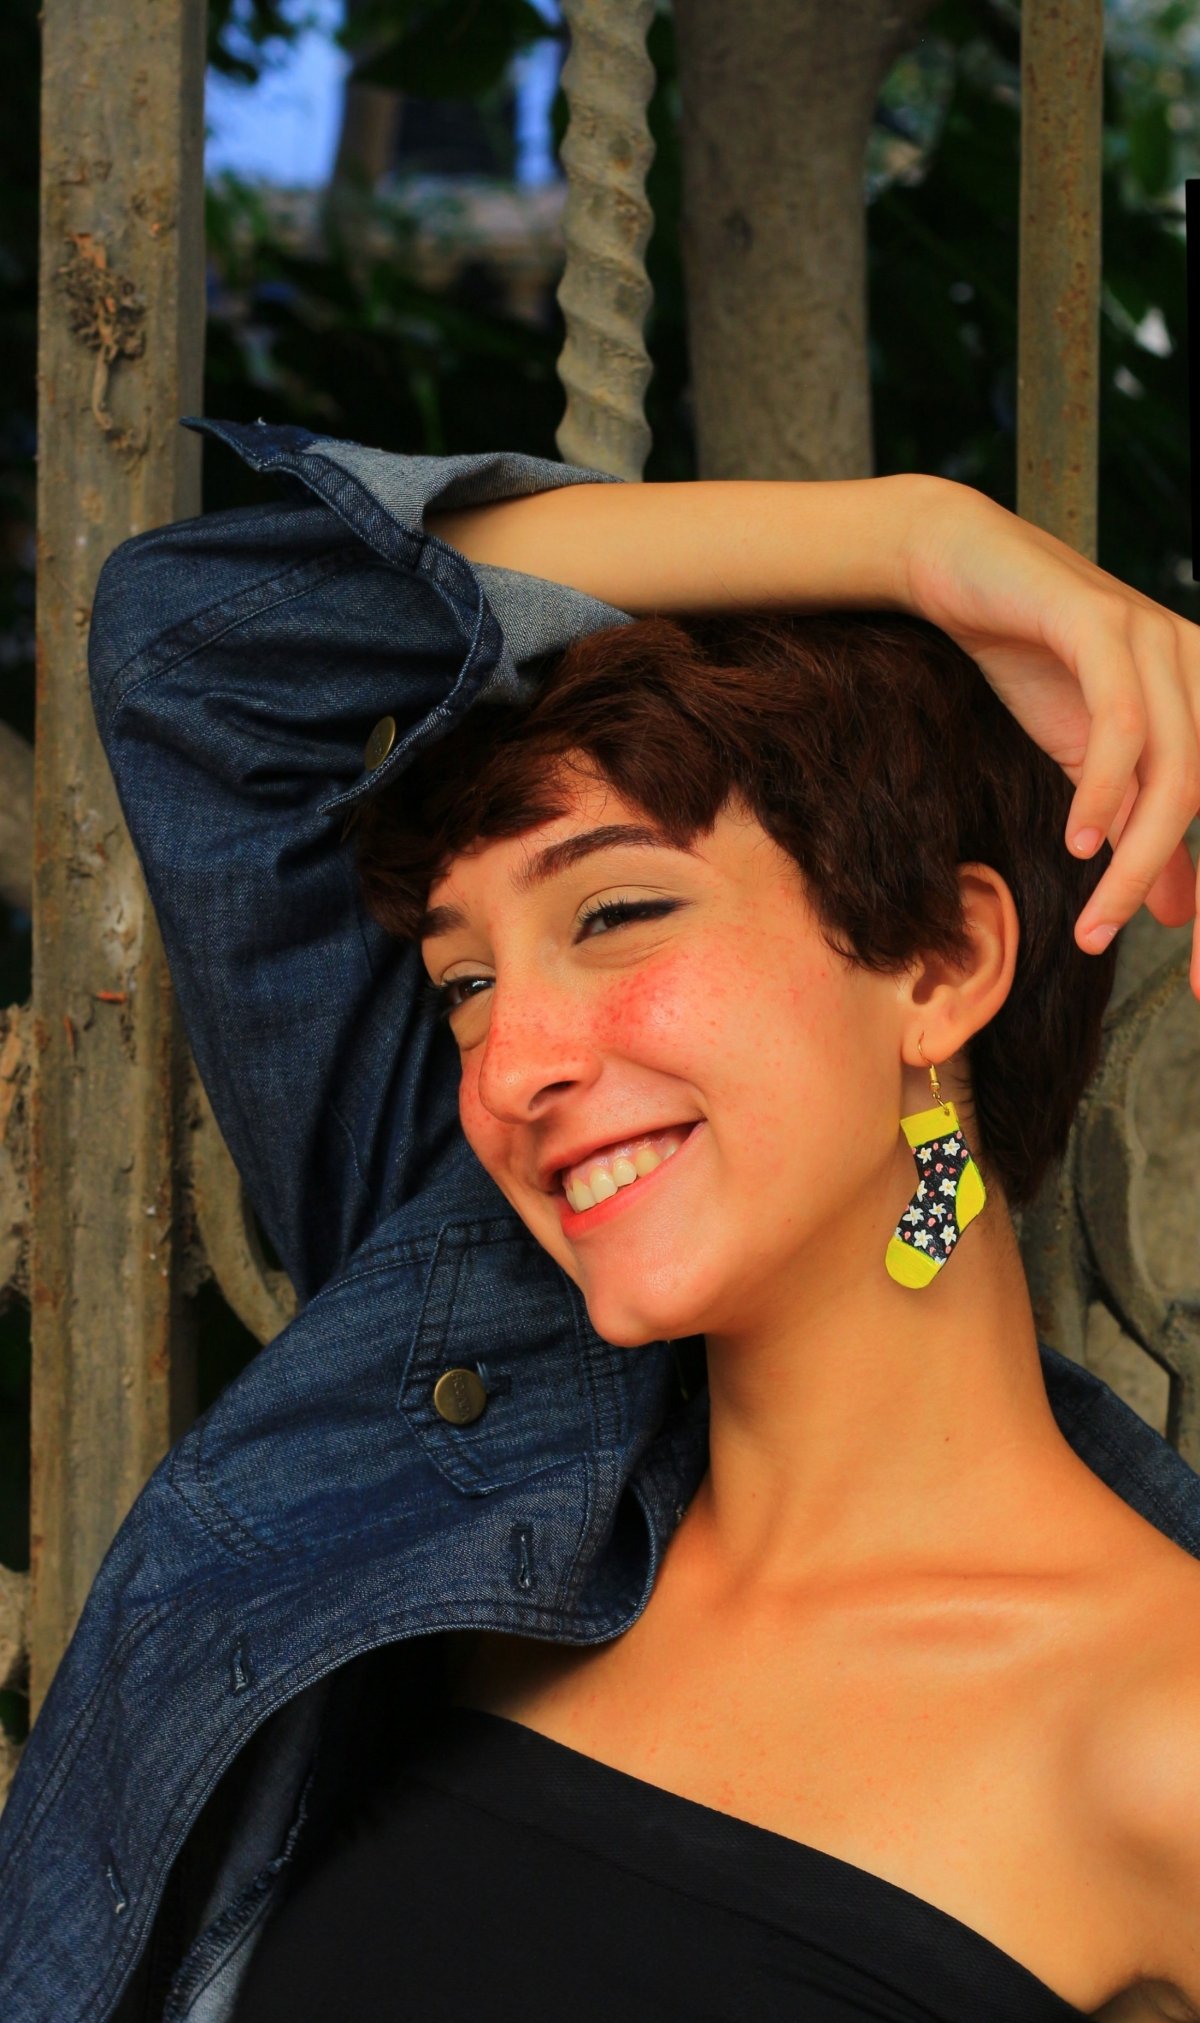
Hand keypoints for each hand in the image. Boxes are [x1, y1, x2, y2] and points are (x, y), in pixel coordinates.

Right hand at [902, 479, 1199, 998]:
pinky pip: (1123, 724)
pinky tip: (1077, 841)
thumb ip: (1144, 834)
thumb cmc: (1034, 662)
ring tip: (1097, 922)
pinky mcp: (1103, 626)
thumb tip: (1181, 913)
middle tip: (1181, 972)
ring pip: (1177, 773)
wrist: (964, 573)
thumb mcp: (1094, 769)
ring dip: (1137, 861)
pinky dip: (1104, 791)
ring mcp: (1158, 642)